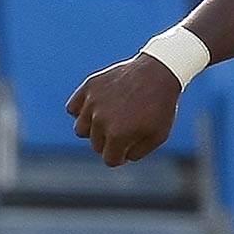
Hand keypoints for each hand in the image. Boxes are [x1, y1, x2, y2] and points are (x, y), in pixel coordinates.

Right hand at [67, 54, 182, 166]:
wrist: (159, 73)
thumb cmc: (160, 107)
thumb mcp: (157, 136)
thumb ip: (136, 153)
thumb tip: (120, 158)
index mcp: (118, 135)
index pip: (110, 160)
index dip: (121, 157)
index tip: (129, 148)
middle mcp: (100, 120)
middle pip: (96, 145)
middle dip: (110, 143)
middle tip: (125, 130)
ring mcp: (92, 102)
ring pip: (81, 129)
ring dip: (94, 129)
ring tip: (110, 120)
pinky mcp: (89, 87)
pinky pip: (73, 108)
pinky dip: (82, 112)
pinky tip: (97, 109)